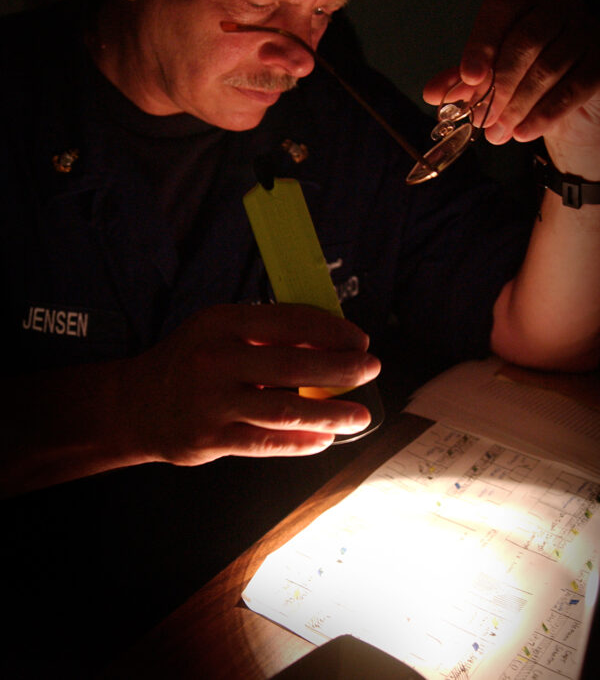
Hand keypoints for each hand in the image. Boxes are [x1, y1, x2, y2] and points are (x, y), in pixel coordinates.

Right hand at [125, 303, 379, 465]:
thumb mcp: (218, 331)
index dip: (333, 331)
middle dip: (342, 369)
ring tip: (360, 416)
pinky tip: (324, 440)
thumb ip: (265, 334)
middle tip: (371, 370)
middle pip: (294, 365)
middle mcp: (216, 359)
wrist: (134, 404)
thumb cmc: (189, 361)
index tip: (360, 340)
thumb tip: (330, 342)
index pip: (291, 322)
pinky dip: (302, 443)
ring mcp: (212, 402)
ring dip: (332, 413)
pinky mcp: (211, 439)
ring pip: (287, 410)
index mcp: (222, 322)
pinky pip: (268, 442)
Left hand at [423, 0, 599, 178]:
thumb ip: (461, 83)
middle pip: (525, 40)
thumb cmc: (525, 84)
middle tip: (480, 119)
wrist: (568, 106)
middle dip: (499, 85)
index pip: (500, 12)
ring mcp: (586, 31)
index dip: (481, 45)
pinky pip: (575, 87)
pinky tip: (523, 132)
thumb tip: (431, 92)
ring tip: (497, 133)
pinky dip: (545, 113)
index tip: (468, 79)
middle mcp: (558, 8)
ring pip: (548, 66)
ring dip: (518, 105)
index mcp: (524, 5)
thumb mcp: (488, 82)